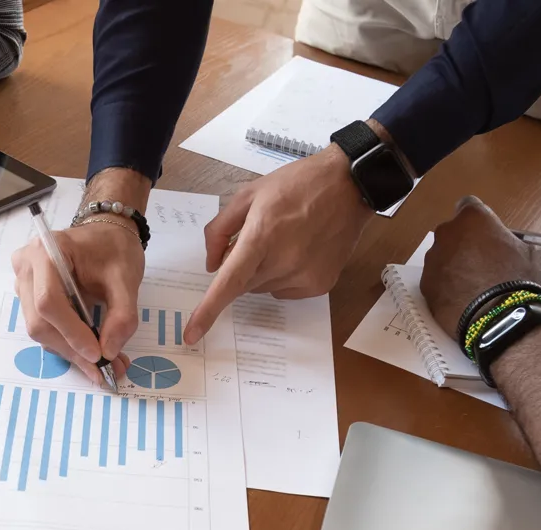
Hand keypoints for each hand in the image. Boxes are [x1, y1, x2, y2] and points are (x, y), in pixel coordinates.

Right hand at [11, 181, 143, 383]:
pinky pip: (44, 327)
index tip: (98, 355)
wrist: (106, 234)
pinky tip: (90, 351)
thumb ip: (122, 315)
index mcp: (46, 252)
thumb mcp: (126, 278)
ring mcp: (23, 283)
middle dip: (72, 349)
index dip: (71, 333)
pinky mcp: (29, 297)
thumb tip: (109, 352)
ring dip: (71, 351)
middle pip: (40, 321)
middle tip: (104, 369)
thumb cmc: (114, 249)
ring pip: (40, 330)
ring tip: (104, 364)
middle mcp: (26, 267)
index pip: (49, 301)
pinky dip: (67, 344)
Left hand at [183, 144, 372, 343]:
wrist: (348, 186)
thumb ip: (221, 229)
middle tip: (257, 239)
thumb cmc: (297, 185)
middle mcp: (283, 261)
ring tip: (283, 239)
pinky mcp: (320, 284)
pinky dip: (282, 277)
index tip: (192, 334)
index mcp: (261, 236)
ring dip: (262, 271)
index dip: (208, 311)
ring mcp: (304, 276)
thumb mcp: (249, 195)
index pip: (229, 282)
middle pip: (243, 285)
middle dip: (241, 267)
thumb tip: (212, 265)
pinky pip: (285, 291)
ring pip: (263, 288)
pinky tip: (298, 251)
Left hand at [420, 196, 540, 337]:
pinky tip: (462, 299)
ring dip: (454, 264)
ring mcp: (432, 258)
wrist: (498, 318)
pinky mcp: (424, 283)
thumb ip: (515, 242)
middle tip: (482, 263)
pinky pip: (436, 278)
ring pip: (443, 256)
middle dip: (465, 242)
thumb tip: (510, 247)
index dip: (479, 220)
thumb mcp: (531, 254)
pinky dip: (446, 285)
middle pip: (454, 232)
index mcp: (473, 218)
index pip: (470, 205)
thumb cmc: (518, 280)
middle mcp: (447, 233)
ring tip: (473, 286)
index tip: (487, 234)